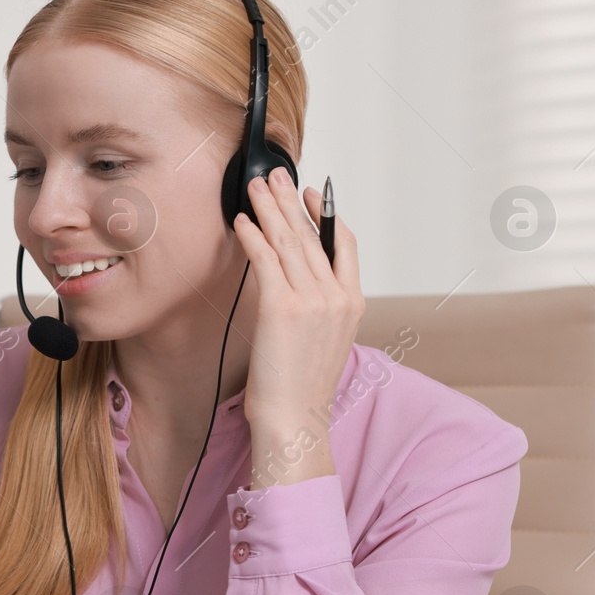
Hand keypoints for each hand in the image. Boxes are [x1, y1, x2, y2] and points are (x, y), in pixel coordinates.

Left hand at [231, 167, 362, 486]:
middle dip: (290, 201)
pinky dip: (253, 236)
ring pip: (289, 241)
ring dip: (269, 209)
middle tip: (275, 176)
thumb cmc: (301, 388)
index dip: (326, 214)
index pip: (344, 244)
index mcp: (353, 303)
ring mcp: (312, 299)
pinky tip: (241, 221)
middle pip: (312, 235)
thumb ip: (320, 308)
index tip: (311, 194)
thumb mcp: (324, 342)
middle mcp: (337, 296)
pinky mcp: (282, 306)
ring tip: (255, 187)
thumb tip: (299, 283)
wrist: (295, 419)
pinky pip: (266, 259)